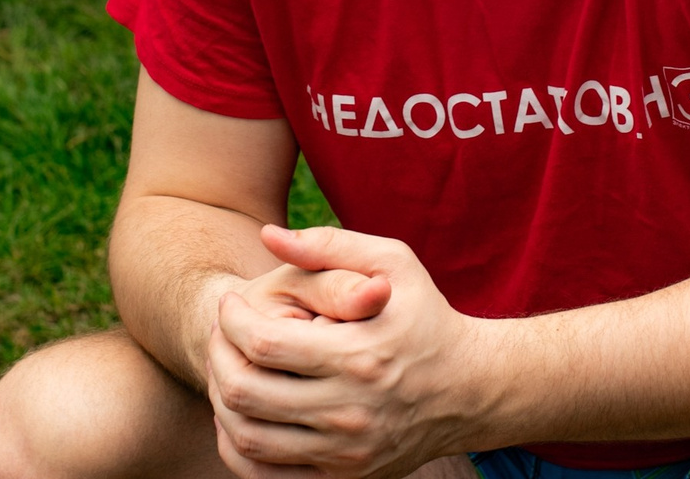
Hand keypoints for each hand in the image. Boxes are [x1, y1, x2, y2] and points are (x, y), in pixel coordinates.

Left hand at [206, 226, 487, 478]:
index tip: (231, 304)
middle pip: (246, 392)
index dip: (231, 320)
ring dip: (221, 400)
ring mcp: (346, 451)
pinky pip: (266, 474)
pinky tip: (239, 413)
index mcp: (359, 354)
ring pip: (248, 437)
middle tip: (220, 334)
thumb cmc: (425, 315)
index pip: (263, 343)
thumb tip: (268, 235)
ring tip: (227, 368)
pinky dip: (237, 446)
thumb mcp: (393, 263)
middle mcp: (351, 409)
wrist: (471, 389)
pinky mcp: (345, 476)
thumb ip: (329, 245)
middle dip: (217, 356)